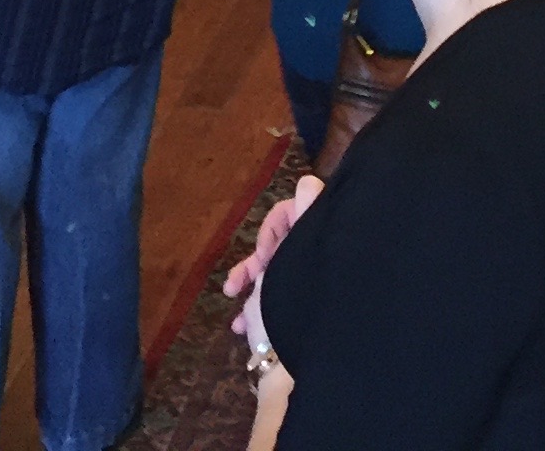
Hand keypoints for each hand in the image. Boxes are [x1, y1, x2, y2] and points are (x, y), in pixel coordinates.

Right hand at [223, 174, 323, 323]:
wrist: (291, 364)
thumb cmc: (293, 305)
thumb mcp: (295, 257)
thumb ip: (304, 216)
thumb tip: (308, 180)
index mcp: (312, 246)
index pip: (295, 213)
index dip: (275, 224)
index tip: (267, 248)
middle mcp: (305, 263)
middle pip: (277, 242)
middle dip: (256, 254)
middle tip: (251, 273)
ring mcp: (293, 289)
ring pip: (266, 271)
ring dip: (245, 278)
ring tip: (233, 293)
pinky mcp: (281, 313)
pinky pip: (262, 301)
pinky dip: (248, 307)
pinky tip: (237, 325)